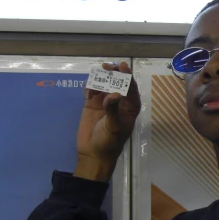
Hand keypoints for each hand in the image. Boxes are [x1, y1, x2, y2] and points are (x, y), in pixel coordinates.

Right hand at [74, 61, 140, 181]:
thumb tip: (114, 94)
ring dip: (100, 78)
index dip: (127, 75)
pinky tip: (88, 94)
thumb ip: (113, 110)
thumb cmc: (109, 142)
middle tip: (106, 66)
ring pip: (104, 83)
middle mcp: (119, 100)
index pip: (130, 87)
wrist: (93, 153)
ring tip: (96, 77)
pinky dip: (89, 87)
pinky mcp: (92, 103)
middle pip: (118, 81)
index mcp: (130, 106)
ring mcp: (105, 100)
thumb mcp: (114, 127)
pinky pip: (91, 90)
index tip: (122, 66)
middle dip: (113, 72)